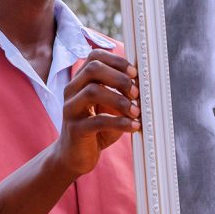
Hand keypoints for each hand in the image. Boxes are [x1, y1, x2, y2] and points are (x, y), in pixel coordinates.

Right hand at [52, 49, 139, 177]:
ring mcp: (71, 109)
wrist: (75, 156)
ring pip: (93, 91)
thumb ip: (121, 95)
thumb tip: (143, 86)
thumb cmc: (96, 129)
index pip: (94, 57)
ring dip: (120, 100)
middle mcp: (72, 91)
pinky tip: (133, 126)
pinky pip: (97, 121)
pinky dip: (120, 122)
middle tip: (136, 92)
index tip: (135, 73)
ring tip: (136, 111)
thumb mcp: (111, 108)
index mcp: (81, 81)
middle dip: (119, 78)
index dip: (117, 61)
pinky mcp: (75, 129)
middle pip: (93, 69)